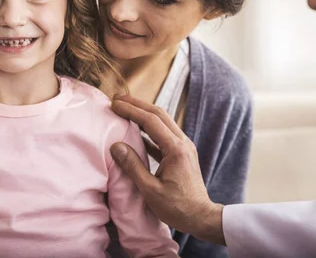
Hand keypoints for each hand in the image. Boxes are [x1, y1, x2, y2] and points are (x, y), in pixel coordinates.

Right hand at [110, 94, 225, 244]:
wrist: (201, 217)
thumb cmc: (176, 207)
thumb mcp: (150, 190)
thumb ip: (133, 166)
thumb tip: (116, 146)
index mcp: (175, 148)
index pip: (151, 120)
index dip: (131, 110)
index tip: (115, 103)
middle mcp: (182, 142)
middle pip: (159, 114)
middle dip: (137, 104)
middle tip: (117, 98)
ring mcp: (184, 146)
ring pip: (162, 122)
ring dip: (143, 113)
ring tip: (124, 109)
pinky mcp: (182, 153)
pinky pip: (164, 134)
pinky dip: (149, 129)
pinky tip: (136, 131)